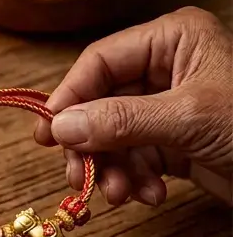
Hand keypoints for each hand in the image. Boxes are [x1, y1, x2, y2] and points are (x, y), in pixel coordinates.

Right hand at [35, 7, 232, 206]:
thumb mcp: (187, 120)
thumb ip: (120, 121)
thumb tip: (61, 126)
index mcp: (173, 39)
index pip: (100, 61)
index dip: (71, 97)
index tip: (49, 135)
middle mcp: (167, 67)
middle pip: (101, 102)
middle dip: (92, 144)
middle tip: (78, 177)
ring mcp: (169, 107)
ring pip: (113, 135)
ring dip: (112, 169)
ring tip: (119, 195)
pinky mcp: (175, 142)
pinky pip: (135, 158)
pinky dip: (135, 180)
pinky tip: (149, 196)